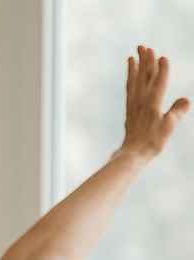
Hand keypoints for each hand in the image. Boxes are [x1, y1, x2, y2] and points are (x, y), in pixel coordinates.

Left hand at [116, 45, 188, 162]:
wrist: (132, 154)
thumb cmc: (152, 142)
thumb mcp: (168, 129)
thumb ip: (176, 113)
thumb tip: (186, 99)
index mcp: (153, 105)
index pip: (159, 84)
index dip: (162, 71)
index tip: (163, 57)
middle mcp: (142, 101)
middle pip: (145, 77)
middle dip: (146, 61)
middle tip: (144, 46)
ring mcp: (135, 103)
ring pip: (136, 79)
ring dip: (137, 64)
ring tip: (138, 50)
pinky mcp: (131, 105)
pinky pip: (130, 86)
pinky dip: (131, 74)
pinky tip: (131, 65)